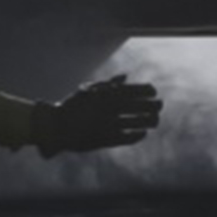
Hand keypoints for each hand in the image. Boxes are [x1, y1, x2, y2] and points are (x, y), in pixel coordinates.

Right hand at [32, 75, 162, 157]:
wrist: (57, 127)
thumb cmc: (73, 107)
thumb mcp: (88, 90)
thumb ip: (108, 84)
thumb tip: (125, 77)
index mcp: (107, 94)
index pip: (137, 90)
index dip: (149, 91)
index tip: (154, 93)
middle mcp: (112, 108)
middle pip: (142, 106)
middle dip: (154, 106)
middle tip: (159, 106)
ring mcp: (111, 124)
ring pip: (140, 122)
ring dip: (150, 121)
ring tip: (154, 120)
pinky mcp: (108, 139)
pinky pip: (130, 137)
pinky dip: (138, 134)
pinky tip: (142, 133)